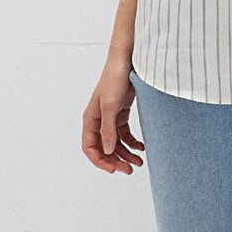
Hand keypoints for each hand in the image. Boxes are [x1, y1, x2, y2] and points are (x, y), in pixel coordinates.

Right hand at [83, 55, 145, 174]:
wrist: (127, 61)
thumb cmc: (115, 79)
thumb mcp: (110, 105)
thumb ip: (108, 129)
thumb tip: (108, 151)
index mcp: (90, 119)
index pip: (90, 147)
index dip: (100, 161)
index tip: (114, 170)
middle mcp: (98, 120)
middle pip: (104, 148)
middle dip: (115, 161)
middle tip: (130, 170)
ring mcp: (110, 117)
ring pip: (116, 143)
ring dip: (126, 154)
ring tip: (139, 163)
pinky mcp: (121, 113)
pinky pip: (125, 134)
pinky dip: (132, 143)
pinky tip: (141, 147)